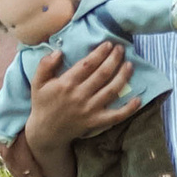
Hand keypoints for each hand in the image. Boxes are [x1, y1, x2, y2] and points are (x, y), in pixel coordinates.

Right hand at [24, 38, 136, 154]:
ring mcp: (90, 109)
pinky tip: (138, 99)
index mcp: (66, 84)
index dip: (100, 53)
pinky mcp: (96, 121)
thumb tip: (59, 52)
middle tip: (121, 49)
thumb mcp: (37, 82)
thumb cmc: (43, 104)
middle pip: (102, 74)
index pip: (88, 64)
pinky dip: (129, 109)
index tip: (109, 44)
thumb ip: (45, 65)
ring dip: (123, 76)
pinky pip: (116, 116)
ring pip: (111, 90)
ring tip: (129, 64)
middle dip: (114, 59)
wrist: (45, 132)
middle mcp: (80, 95)